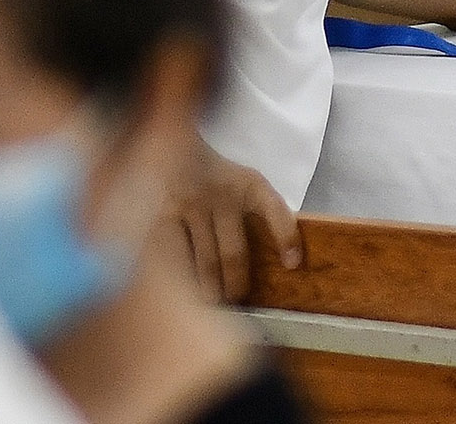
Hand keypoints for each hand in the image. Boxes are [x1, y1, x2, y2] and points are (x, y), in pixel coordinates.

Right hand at [178, 145, 301, 302]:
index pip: (274, 210)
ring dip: (209, 290)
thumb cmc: (219, 177)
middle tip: (236, 302)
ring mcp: (190, 207)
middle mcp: (221, 195)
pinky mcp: (163, 217)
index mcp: (249, 186)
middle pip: (233, 253)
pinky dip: (181, 279)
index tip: (292, 264)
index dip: (285, 237)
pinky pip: (175, 258)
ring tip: (212, 307)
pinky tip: (181, 293)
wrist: (173, 148)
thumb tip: (288, 261)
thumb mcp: (247, 184)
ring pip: (203, 262)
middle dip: (236, 285)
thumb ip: (265, 214)